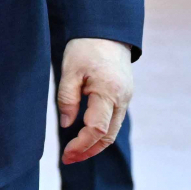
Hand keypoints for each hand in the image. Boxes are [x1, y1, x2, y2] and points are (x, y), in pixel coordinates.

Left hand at [57, 38, 132, 164]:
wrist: (106, 32)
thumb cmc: (85, 48)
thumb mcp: (70, 69)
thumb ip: (67, 97)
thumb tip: (66, 125)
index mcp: (108, 92)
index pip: (97, 129)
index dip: (81, 144)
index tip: (66, 152)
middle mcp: (121, 100)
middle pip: (107, 136)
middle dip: (88, 151)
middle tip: (68, 158)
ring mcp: (125, 99)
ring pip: (112, 131)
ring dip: (94, 144)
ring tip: (74, 152)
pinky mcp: (123, 97)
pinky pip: (113, 120)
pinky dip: (99, 132)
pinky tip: (84, 135)